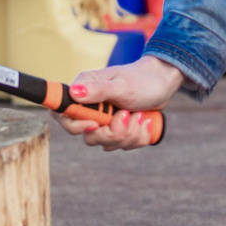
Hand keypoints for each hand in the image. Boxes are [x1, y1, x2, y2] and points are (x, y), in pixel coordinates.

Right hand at [59, 55, 181, 150]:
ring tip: (140, 114)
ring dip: (130, 133)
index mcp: (83, 91)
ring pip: (108, 144)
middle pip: (89, 137)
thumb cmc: (142, 80)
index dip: (75, 126)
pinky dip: (138, 136)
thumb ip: (98, 91)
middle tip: (128, 114)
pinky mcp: (116, 130)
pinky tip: (144, 121)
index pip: (63, 115)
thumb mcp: (122, 86)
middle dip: (114, 132)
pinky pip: (123, 145)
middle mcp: (90, 108)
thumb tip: (73, 92)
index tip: (95, 124)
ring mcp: (103, 121)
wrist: (162, 84)